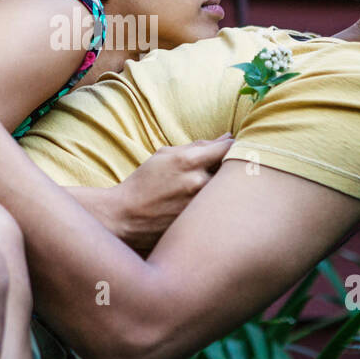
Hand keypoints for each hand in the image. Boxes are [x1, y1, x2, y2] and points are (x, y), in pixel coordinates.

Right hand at [109, 136, 232, 252]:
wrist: (125, 215)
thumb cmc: (145, 181)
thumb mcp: (165, 155)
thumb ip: (197, 145)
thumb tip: (226, 136)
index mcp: (188, 160)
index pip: (227, 147)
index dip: (233, 146)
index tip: (232, 147)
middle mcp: (198, 182)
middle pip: (232, 170)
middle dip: (231, 167)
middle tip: (223, 168)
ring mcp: (200, 204)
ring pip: (225, 190)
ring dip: (223, 186)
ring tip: (205, 188)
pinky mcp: (199, 222)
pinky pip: (217, 207)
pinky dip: (215, 203)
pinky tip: (204, 203)